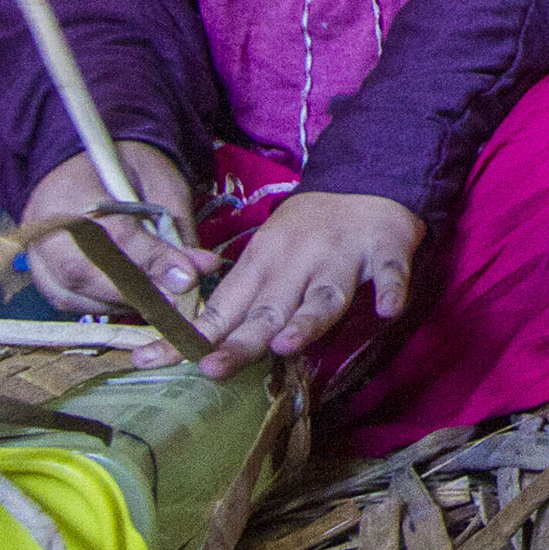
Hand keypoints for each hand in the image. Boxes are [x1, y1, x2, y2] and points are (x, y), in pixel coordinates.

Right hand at [21, 143, 216, 320]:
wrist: (82, 168)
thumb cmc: (123, 169)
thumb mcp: (158, 180)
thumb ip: (175, 224)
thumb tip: (200, 268)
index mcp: (68, 193)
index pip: (111, 236)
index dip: (152, 260)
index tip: (188, 278)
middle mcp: (43, 234)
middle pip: (88, 276)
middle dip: (143, 291)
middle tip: (184, 297)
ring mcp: (39, 263)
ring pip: (84, 299)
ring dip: (131, 303)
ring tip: (169, 295)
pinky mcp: (48, 285)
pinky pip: (81, 306)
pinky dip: (115, 305)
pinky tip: (142, 296)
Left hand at [188, 188, 420, 377]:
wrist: (365, 180)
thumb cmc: (307, 232)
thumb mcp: (266, 257)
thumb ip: (243, 299)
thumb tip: (201, 344)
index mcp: (262, 263)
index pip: (224, 306)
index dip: (197, 336)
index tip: (158, 362)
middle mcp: (297, 262)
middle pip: (269, 309)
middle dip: (243, 341)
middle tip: (214, 368)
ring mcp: (342, 257)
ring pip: (324, 295)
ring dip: (306, 320)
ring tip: (287, 344)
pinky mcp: (385, 250)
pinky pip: (389, 273)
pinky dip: (391, 289)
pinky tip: (388, 309)